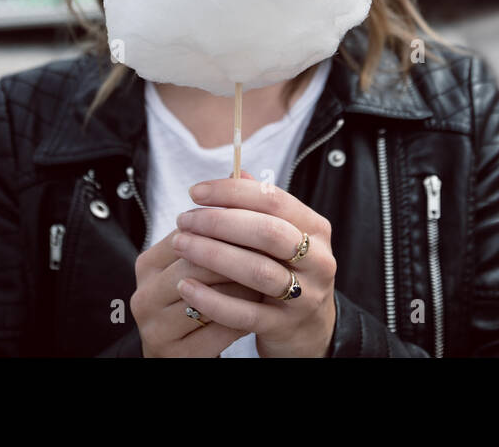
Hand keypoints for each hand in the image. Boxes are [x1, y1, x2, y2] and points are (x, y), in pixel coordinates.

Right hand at [131, 228, 262, 356]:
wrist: (181, 348)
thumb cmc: (195, 296)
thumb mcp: (195, 262)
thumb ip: (214, 227)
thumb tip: (244, 181)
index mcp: (147, 265)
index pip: (188, 235)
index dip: (228, 227)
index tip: (261, 223)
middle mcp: (144, 296)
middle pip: (197, 266)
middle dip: (239, 257)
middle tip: (273, 250)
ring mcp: (156, 329)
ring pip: (209, 299)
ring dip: (244, 288)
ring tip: (272, 279)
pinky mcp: (175, 355)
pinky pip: (218, 332)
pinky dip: (243, 318)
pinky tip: (260, 310)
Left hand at [173, 175, 337, 357]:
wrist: (310, 328)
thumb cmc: (287, 270)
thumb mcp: (283, 236)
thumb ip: (262, 206)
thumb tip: (237, 171)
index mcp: (315, 228)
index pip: (273, 198)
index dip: (231, 192)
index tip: (194, 192)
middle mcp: (317, 259)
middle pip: (268, 232)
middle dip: (220, 222)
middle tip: (184, 220)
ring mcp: (304, 296)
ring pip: (257, 271)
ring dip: (212, 255)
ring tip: (180, 245)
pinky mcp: (285, 326)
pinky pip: (244, 313)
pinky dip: (212, 299)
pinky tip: (186, 287)